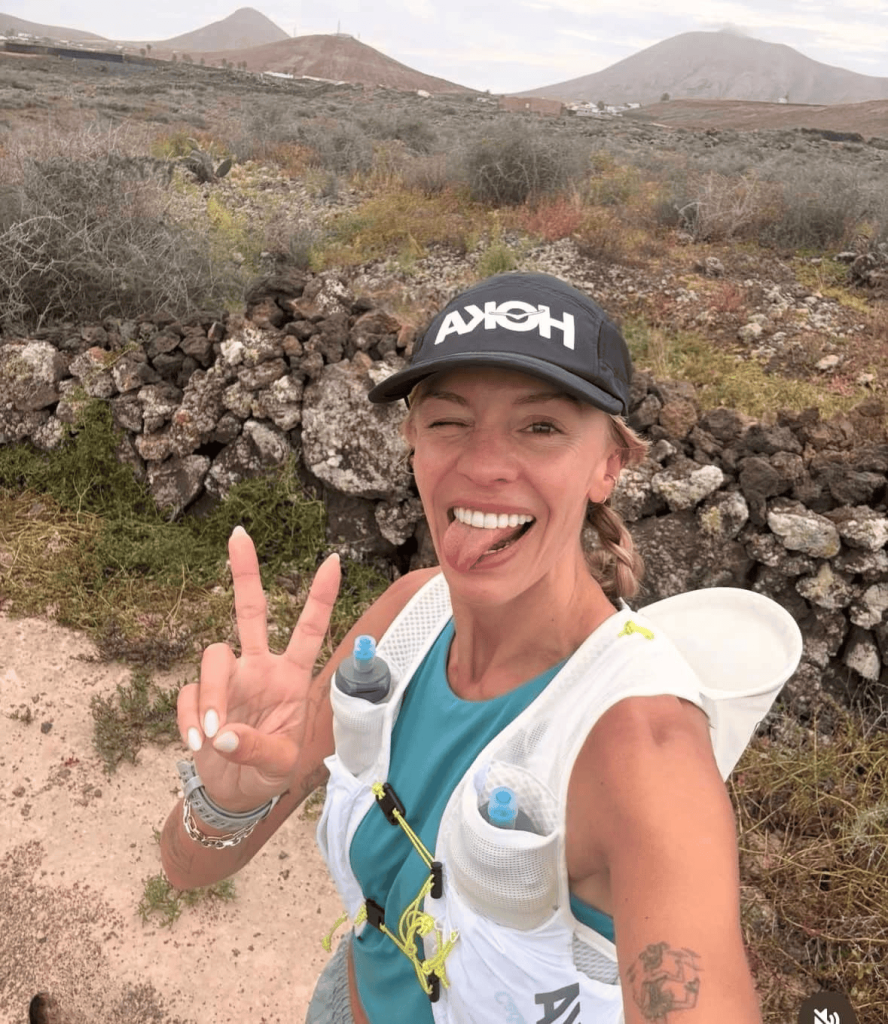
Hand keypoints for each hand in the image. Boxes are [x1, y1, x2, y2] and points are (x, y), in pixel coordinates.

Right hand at [176, 526, 340, 811]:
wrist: (234, 796)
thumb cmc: (268, 775)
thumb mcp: (279, 767)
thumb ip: (257, 749)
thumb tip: (223, 733)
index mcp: (292, 677)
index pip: (309, 630)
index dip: (321, 597)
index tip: (334, 560)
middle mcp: (260, 668)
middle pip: (250, 610)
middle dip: (246, 573)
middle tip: (239, 534)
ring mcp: (229, 680)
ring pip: (213, 655)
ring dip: (209, 693)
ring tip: (211, 733)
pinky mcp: (199, 698)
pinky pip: (187, 694)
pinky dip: (189, 720)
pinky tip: (197, 744)